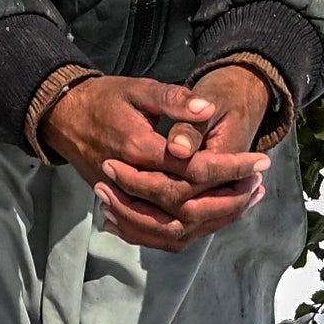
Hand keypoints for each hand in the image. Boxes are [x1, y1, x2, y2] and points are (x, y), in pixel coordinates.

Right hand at [40, 70, 271, 252]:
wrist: (63, 117)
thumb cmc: (103, 98)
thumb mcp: (138, 88)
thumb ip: (173, 99)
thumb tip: (206, 108)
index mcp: (138, 150)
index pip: (195, 170)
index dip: (231, 167)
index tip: (260, 161)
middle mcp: (131, 182)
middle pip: (188, 208)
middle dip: (230, 199)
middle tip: (259, 182)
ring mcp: (124, 200)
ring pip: (174, 229)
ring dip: (213, 219)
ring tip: (245, 201)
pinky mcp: (121, 207)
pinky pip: (156, 235)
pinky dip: (187, 233)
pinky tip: (213, 220)